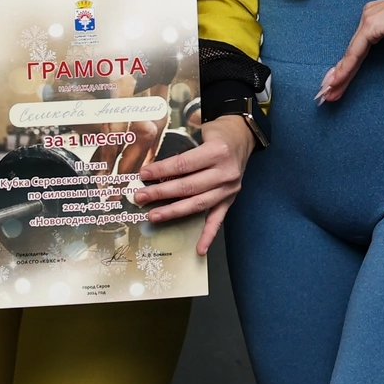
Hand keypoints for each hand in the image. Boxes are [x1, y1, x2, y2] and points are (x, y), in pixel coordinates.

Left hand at [134, 114, 255, 253]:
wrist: (242, 136)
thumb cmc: (218, 134)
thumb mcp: (202, 135)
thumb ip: (182, 153)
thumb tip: (154, 171)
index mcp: (217, 152)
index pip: (183, 165)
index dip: (161, 171)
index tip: (143, 175)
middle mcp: (225, 172)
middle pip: (188, 187)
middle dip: (161, 193)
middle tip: (141, 197)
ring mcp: (229, 188)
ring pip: (198, 204)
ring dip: (174, 212)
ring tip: (154, 216)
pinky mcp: (230, 199)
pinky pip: (217, 219)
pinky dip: (208, 235)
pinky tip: (199, 248)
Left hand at [314, 0, 383, 103]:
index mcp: (375, 16)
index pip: (357, 47)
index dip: (347, 66)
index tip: (338, 82)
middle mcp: (368, 16)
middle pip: (350, 52)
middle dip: (338, 75)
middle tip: (325, 94)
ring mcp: (368, 20)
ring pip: (350, 54)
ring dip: (339, 76)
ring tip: (328, 94)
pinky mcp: (371, 26)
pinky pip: (355, 53)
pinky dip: (345, 69)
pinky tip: (337, 81)